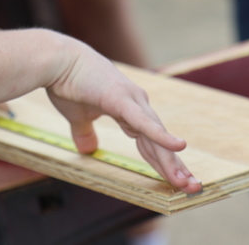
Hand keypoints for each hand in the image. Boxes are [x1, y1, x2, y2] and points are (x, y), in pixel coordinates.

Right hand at [45, 40, 201, 192]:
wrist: (56, 60)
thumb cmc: (67, 83)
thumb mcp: (77, 116)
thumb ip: (85, 132)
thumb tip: (88, 149)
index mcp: (128, 110)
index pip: (151, 142)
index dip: (163, 163)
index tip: (176, 181)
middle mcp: (136, 104)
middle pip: (160, 143)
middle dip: (175, 167)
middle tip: (192, 188)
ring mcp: (132, 101)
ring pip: (156, 138)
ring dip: (171, 161)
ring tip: (187, 182)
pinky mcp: (122, 100)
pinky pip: (144, 123)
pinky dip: (162, 136)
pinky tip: (179, 146)